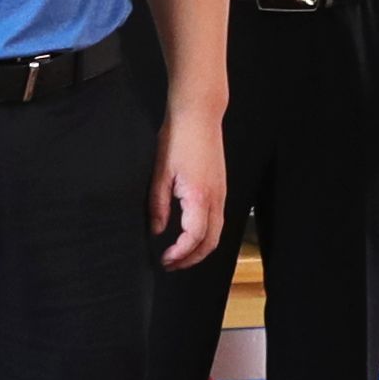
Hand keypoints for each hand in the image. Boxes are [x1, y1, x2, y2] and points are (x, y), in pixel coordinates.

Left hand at [154, 101, 228, 268]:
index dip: (179, 254)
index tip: (165, 260)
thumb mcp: (159, 173)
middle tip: (171, 264)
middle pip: (210, 242)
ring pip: (216, 233)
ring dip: (199, 249)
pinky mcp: (220, 188)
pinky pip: (217, 220)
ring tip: (179, 254)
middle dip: (191, 259)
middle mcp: (216, 199)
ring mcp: (221, 194)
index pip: (194, 238)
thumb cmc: (179, 138)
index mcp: (200, 197)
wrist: (199, 115)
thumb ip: (158, 206)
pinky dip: (205, 234)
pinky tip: (189, 234)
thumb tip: (157, 230)